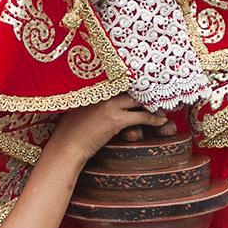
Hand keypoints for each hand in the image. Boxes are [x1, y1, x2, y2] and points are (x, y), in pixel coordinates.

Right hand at [48, 95, 167, 162]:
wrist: (66, 146)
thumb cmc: (69, 131)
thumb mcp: (78, 109)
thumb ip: (92, 101)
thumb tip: (102, 102)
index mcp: (93, 87)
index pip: (120, 80)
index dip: (134, 84)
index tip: (145, 87)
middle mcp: (102, 92)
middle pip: (132, 88)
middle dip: (146, 93)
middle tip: (157, 97)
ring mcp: (110, 105)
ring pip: (139, 101)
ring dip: (152, 106)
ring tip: (161, 109)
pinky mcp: (116, 119)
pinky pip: (141, 117)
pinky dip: (153, 119)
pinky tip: (160, 121)